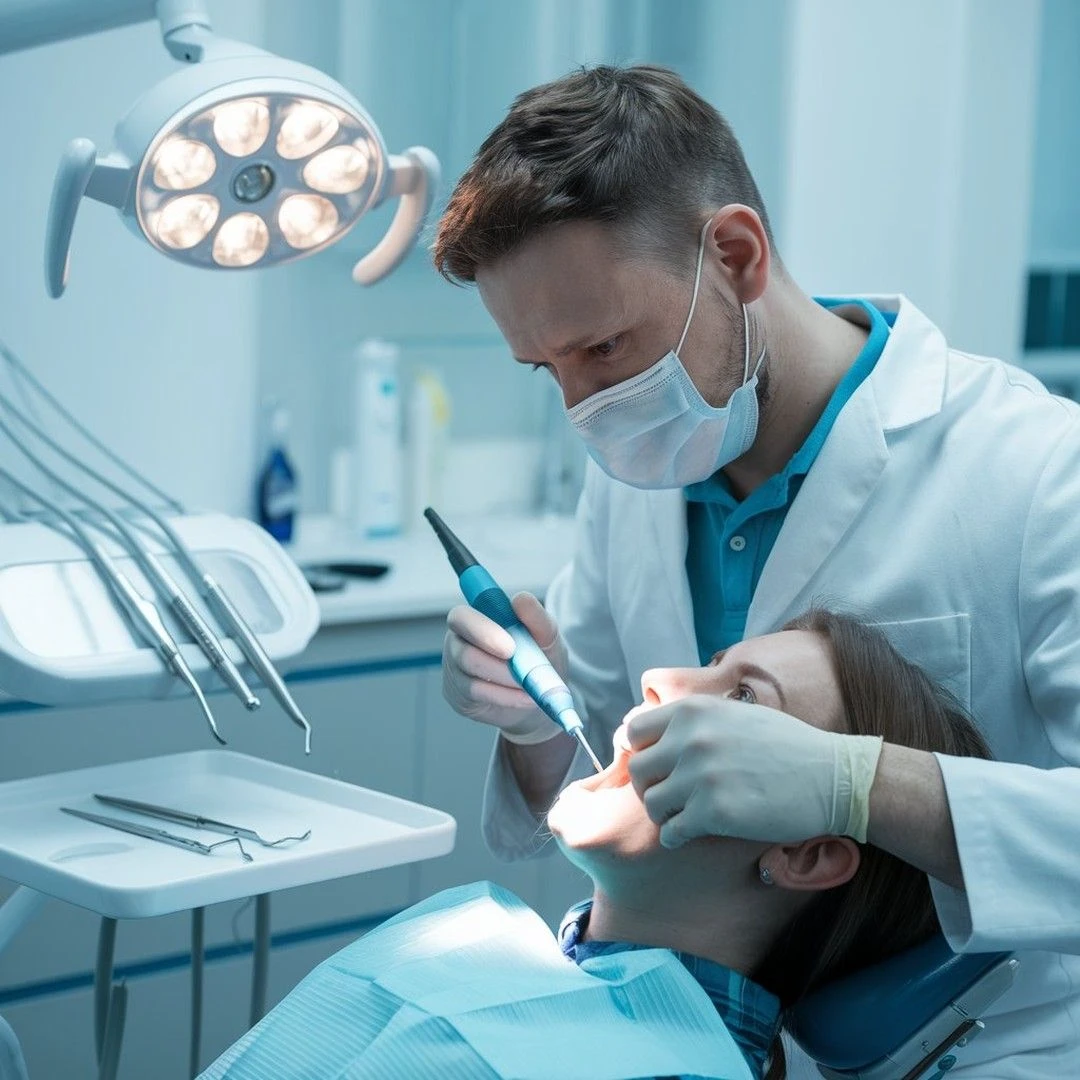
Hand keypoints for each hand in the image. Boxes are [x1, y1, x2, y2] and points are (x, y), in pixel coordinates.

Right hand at [442, 592, 566, 743]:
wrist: (540, 694)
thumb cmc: (539, 656)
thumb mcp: (546, 635)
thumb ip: (536, 617)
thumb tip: (520, 599)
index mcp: (474, 619)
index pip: (462, 618)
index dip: (482, 631)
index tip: (510, 647)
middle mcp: (458, 643)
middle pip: (464, 653)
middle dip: (497, 665)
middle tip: (524, 674)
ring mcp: (455, 673)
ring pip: (473, 678)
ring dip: (506, 681)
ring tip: (531, 685)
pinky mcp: (460, 697)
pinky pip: (479, 697)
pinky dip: (507, 697)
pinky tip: (525, 698)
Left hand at [624, 696, 883, 847]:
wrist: (832, 777)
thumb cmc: (785, 746)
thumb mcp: (734, 714)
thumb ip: (694, 722)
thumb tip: (650, 734)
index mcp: (694, 710)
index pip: (634, 731)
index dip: (643, 752)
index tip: (660, 768)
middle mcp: (692, 738)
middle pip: (637, 770)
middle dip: (651, 786)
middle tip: (673, 797)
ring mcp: (701, 774)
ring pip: (651, 803)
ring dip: (665, 814)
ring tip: (686, 816)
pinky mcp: (715, 812)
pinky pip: (672, 831)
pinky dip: (678, 837)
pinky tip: (695, 834)